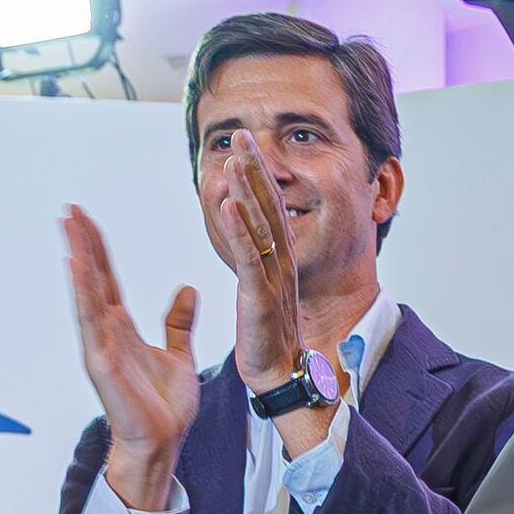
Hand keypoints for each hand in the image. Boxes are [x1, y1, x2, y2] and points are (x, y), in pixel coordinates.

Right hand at [63, 206, 201, 506]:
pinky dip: (82, 293)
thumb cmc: (165, 408)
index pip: (107, 279)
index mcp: (123, 329)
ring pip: (86, 294)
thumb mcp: (179, 356)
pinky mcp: (101, 363)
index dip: (97, 249)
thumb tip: (187, 289)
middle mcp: (106, 333)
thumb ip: (179, 324)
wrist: (163, 444)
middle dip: (81, 243)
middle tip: (69, 209)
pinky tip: (76, 266)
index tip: (85, 218)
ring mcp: (100, 347)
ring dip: (77, 258)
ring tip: (68, 227)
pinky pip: (90, 322)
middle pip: (91, 278)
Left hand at [207, 136, 311, 398]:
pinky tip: (231, 205)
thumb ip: (256, 260)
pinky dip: (240, 231)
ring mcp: (273, 278)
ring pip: (261, 226)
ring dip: (249, 190)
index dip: (259, 176)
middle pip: (270, 207)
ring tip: (237, 159)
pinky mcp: (261, 297)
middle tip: (245, 135)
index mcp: (280, 260)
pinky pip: (250, 258)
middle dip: (257, 170)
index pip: (270, 208)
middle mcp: (282, 263)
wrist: (279, 378)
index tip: (247, 146)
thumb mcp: (262, 290)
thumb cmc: (268, 337)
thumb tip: (248, 238)